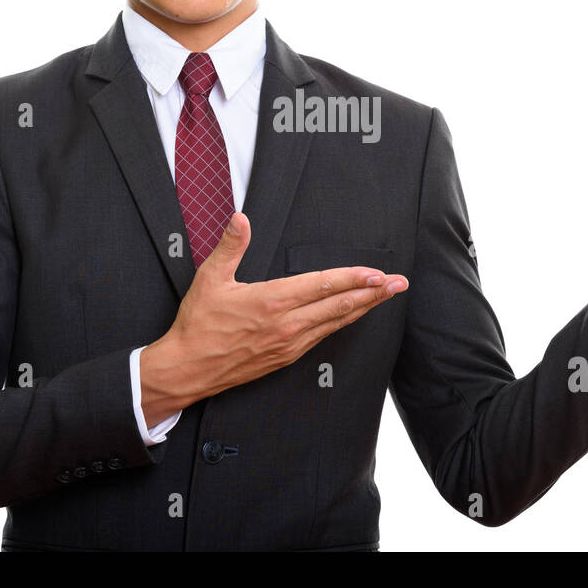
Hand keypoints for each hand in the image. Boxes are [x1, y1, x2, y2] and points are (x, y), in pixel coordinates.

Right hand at [139, 212, 407, 424]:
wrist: (188, 368)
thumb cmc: (198, 325)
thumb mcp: (210, 278)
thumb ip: (231, 246)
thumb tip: (241, 218)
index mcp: (272, 302)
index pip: (323, 285)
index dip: (354, 278)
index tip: (378, 273)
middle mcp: (287, 325)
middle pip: (340, 306)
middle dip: (373, 294)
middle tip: (399, 284)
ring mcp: (289, 344)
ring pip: (335, 323)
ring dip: (363, 309)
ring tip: (384, 297)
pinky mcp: (286, 357)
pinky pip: (322, 337)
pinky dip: (342, 324)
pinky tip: (351, 317)